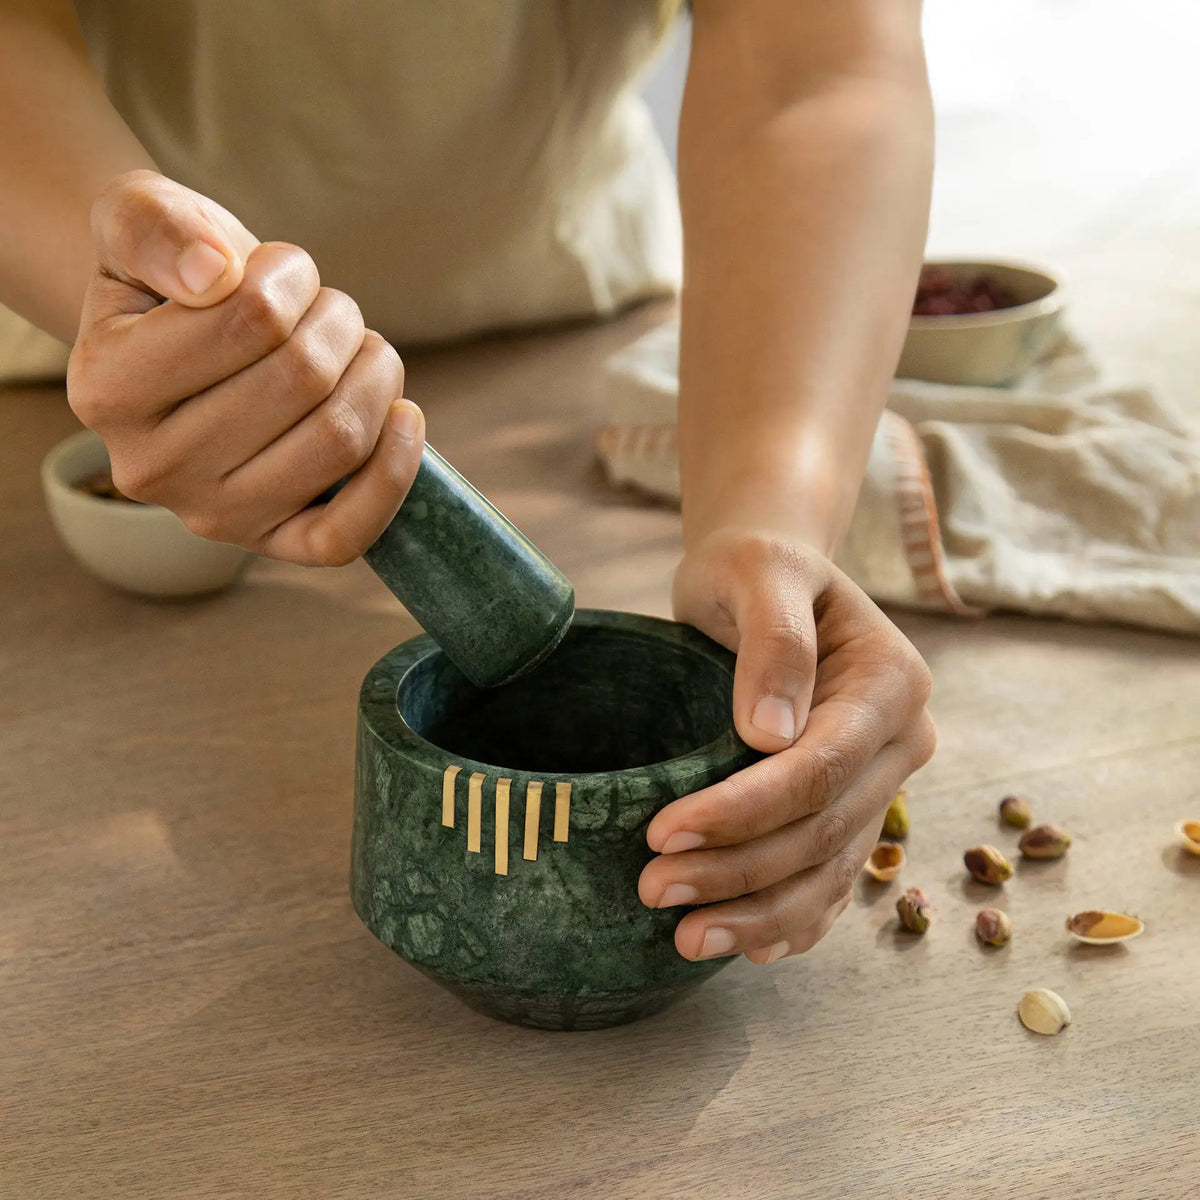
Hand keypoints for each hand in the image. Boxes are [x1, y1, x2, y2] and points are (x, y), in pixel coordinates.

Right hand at [67, 170, 423, 564]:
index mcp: (107, 390)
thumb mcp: (140, 218)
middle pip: (304, 378)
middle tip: (326, 308)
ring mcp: (214, 517)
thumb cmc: (173, 275)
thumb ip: (156, 228)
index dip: (290, 274)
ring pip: (338, 440)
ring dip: (373, 373)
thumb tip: (211, 274)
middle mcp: (152, 469)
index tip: (280, 266)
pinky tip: (404, 414)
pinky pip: (347, 533)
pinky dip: (393, 470)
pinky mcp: (271, 544)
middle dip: (336, 321)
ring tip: (358, 347)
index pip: (252, 318)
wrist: (184, 344)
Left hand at [639, 528, 935, 963]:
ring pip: (828, 869)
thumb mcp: (757, 573)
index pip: (819, 768)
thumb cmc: (754, 566)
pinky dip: (792, 918)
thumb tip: (770, 733)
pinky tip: (747, 947)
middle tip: (650, 888)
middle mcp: (900, 741)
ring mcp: (880, 781)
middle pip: (822, 829)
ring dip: (759, 913)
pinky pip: (831, 878)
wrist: (765, 574)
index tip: (663, 833)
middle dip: (737, 869)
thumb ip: (773, 641)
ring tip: (685, 938)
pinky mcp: (851, 806)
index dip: (744, 810)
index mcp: (891, 683)